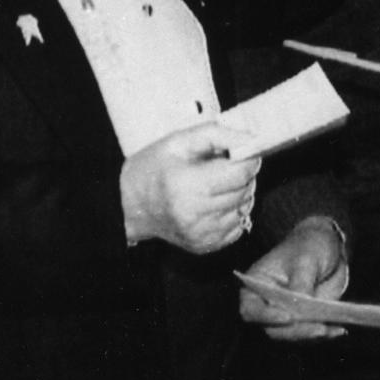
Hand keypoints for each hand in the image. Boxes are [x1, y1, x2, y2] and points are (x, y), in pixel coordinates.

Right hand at [121, 122, 260, 254]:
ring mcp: (200, 233)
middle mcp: (194, 214)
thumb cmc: (153, 168)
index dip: (247, 159)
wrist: (128, 205)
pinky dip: (232, 212)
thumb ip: (217, 134)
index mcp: (186, 184)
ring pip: (244, 208)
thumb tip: (251, 139)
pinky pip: (238, 226)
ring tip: (216, 184)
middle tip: (225, 166)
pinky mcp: (204, 246)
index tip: (242, 152)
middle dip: (243, 175)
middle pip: (244, 190)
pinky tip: (214, 203)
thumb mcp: (179, 140)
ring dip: (239, 193)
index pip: (240, 173)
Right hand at [238, 216, 349, 340]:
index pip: (251, 309)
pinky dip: (326, 333)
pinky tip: (338, 329)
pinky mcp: (305, 321)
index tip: (287, 317)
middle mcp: (267, 305)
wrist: (326, 247)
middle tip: (318, 329)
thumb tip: (303, 304)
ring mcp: (286, 315)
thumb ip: (301, 281)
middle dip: (296, 331)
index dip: (265, 317)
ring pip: (293, 335)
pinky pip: (311, 333)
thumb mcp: (305, 259)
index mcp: (256, 286)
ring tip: (331, 329)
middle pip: (273, 329)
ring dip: (312, 335)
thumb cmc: (308, 246)